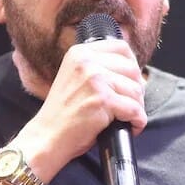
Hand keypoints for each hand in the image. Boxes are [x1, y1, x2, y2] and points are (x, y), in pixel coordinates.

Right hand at [20, 39, 146, 167]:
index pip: (121, 48)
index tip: (130, 82)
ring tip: (124, 118)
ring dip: (136, 107)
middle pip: (133, 69)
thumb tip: (133, 68)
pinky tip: (128, 127)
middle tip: (127, 105)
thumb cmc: (63, 114)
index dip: (132, 66)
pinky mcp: (102, 100)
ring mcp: (94, 80)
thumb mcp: (75, 78)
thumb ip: (97, 67)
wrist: (47, 137)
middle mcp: (86, 62)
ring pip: (136, 90)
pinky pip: (135, 109)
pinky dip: (137, 122)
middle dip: (136, 90)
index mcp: (80, 53)